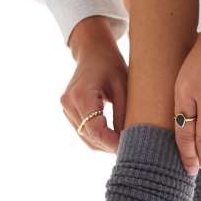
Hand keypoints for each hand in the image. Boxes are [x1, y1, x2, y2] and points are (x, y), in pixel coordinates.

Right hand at [61, 17, 127, 151]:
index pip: (95, 130)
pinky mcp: (68, 112)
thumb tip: (129, 141)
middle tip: (134, 149)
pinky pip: (84, 133)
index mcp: (81, 95)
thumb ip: (123, 114)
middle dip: (111, 146)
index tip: (132, 148)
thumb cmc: (110, 64)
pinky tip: (115, 138)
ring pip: (86, 138)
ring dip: (106, 144)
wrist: (92, 51)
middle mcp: (68, 104)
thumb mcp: (123, 86)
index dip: (113, 143)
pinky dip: (99, 138)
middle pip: (90, 137)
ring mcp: (66, 109)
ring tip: (127, 145)